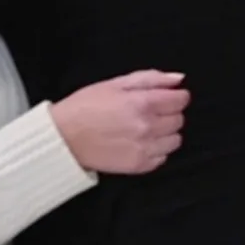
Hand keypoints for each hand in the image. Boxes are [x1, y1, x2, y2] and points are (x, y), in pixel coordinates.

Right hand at [49, 70, 189, 174]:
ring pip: (175, 140)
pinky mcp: (139, 166)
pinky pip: (163, 158)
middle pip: (179, 120)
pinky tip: (140, 142)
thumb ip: (151, 79)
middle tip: (150, 112)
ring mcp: (145, 148)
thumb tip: (178, 79)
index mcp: (143, 103)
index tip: (167, 97)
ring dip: (166, 133)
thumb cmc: (85, 106)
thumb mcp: (115, 84)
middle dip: (170, 113)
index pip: (180, 100)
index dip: (176, 96)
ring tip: (146, 129)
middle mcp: (148, 127)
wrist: (64, 138)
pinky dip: (156, 150)